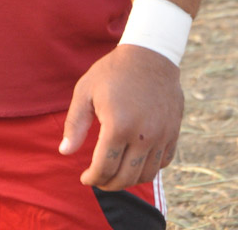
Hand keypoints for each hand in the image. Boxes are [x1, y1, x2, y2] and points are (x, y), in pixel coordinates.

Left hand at [59, 44, 183, 188]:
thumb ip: (74, 124)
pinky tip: (135, 162)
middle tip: (98, 179)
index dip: (92, 178)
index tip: (85, 178)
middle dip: (108, 184)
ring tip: (115, 174)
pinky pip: (162, 163)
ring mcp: (161, 136)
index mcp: (118, 125)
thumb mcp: (86, 91)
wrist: (150, 54)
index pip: (104, 167)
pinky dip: (148, 169)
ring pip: (145, 175)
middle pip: (125, 177)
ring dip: (128, 180)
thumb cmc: (113, 71)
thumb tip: (65, 152)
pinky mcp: (173, 133)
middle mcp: (142, 135)